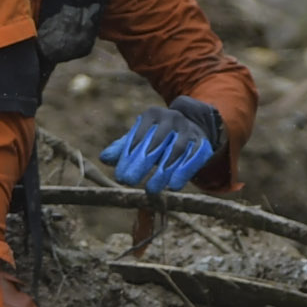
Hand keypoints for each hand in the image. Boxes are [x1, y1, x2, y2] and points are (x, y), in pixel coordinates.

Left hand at [100, 97, 222, 193]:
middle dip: (141, 163)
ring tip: (150, 190)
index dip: (127, 157)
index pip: (138, 136)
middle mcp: (171, 119)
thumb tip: (104, 158)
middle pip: (155, 143)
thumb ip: (123, 147)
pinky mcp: (202, 142)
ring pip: (175, 151)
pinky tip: (174, 187)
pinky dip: (183, 172)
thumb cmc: (159, 135)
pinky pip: (193, 157)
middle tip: (128, 181)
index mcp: (152, 116)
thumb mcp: (141, 137)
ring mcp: (188, 129)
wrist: (192, 124)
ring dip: (162, 171)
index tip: (119, 177)